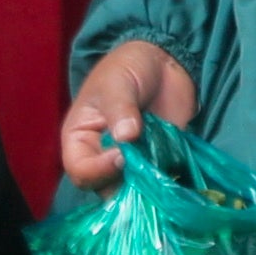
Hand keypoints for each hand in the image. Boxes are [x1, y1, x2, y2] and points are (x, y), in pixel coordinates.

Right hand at [61, 35, 197, 192]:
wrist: (163, 62)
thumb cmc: (127, 67)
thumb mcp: (116, 83)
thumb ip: (120, 109)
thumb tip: (127, 137)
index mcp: (80, 139)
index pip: (80, 170)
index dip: (98, 170)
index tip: (122, 155)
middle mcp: (101, 157)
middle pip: (104, 188)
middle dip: (123, 187)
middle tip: (145, 174)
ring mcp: (130, 163)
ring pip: (131, 192)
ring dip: (145, 190)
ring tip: (160, 180)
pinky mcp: (155, 164)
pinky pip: (156, 184)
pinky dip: (165, 185)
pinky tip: (175, 179)